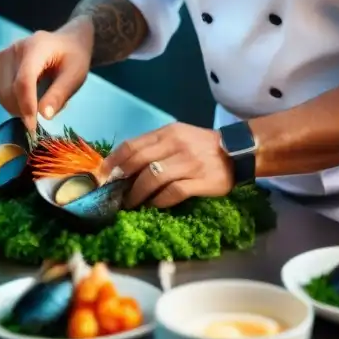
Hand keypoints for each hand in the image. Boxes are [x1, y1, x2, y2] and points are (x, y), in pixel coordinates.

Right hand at [0, 20, 93, 131]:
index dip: (26, 106)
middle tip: (44, 113)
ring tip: (39, 102)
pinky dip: (11, 101)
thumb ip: (59, 95)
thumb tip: (44, 116)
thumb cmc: (73, 58)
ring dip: (16, 107)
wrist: (67, 42)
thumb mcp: (75, 76)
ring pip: (1, 92)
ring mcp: (4, 54)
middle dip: (23, 110)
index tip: (33, 127)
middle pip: (9, 89)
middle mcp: (15, 48)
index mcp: (37, 46)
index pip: (24, 81)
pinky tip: (28, 97)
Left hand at [101, 123, 234, 208]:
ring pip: (152, 178)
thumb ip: (153, 147)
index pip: (133, 145)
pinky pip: (172, 193)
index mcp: (168, 132)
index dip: (113, 161)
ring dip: (137, 194)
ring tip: (130, 204)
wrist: (237, 151)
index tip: (101, 175)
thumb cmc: (201, 145)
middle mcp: (177, 145)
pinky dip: (159, 201)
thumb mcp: (177, 137)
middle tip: (112, 193)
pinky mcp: (201, 181)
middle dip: (121, 179)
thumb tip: (122, 165)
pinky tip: (153, 206)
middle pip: (139, 161)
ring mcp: (189, 163)